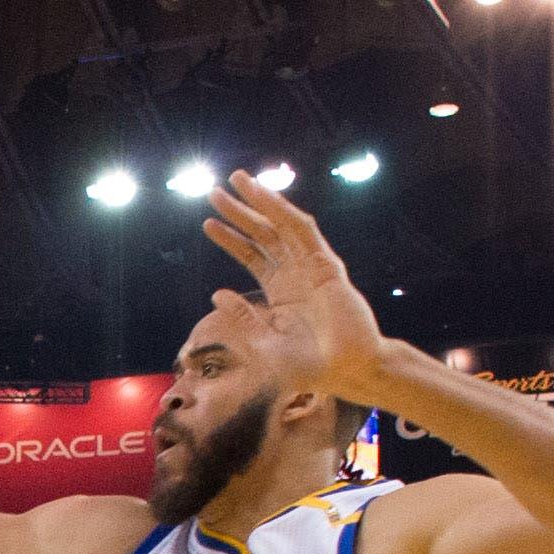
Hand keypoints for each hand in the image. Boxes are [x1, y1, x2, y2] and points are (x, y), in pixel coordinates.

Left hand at [202, 169, 391, 402]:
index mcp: (281, 290)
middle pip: (263, 235)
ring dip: (260, 202)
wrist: (345, 370)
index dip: (231, 238)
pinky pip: (304, 232)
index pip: (252, 256)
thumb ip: (243, 316)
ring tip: (237, 182)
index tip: (208, 222)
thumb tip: (216, 294)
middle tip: (214, 191)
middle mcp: (296, 273)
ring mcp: (312, 266)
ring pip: (281, 226)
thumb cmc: (309, 364)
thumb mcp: (264, 340)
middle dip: (240, 213)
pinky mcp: (327, 265)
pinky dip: (284, 213)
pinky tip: (266, 198)